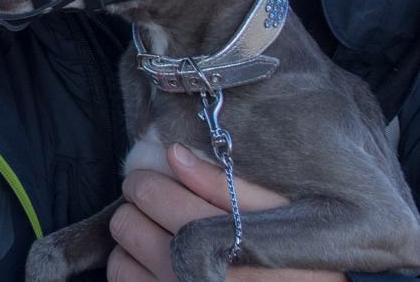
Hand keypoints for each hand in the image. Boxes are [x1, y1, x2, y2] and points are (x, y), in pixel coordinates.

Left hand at [107, 143, 345, 281]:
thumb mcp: (284, 220)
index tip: (155, 176)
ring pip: (119, 255)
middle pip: (127, 222)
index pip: (152, 193)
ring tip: (159, 235)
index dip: (146, 179)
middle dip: (138, 208)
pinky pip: (123, 281)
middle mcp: (199, 277)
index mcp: (228, 243)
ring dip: (133, 241)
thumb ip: (230, 185)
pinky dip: (131, 269)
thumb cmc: (302, 266)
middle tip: (155, 204)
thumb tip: (174, 153)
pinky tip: (157, 265)